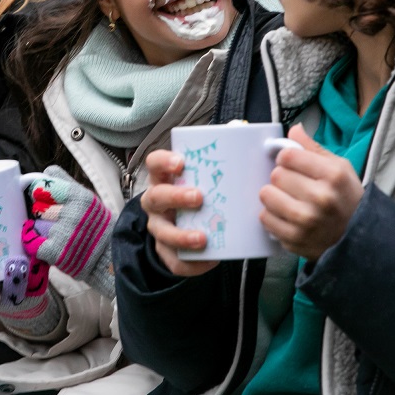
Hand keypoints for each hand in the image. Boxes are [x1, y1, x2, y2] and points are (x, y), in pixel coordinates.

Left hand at [22, 166, 114, 297]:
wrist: (109, 256)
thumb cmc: (96, 225)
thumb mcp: (87, 198)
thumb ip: (66, 183)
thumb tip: (46, 171)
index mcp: (78, 196)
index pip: (42, 186)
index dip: (40, 193)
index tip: (45, 200)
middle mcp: (70, 213)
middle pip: (37, 207)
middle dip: (42, 214)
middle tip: (54, 221)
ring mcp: (62, 233)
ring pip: (35, 225)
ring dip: (40, 230)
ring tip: (56, 235)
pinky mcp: (55, 252)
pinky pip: (32, 243)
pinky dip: (35, 245)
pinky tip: (47, 245)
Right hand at [139, 149, 217, 277]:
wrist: (186, 226)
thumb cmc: (198, 191)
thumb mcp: (202, 175)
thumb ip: (217, 156)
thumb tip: (240, 130)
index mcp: (164, 178)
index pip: (153, 163)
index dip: (163, 162)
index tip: (181, 163)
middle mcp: (156, 202)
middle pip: (155, 197)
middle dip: (176, 197)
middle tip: (199, 197)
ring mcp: (159, 227)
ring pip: (161, 233)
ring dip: (181, 235)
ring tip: (202, 238)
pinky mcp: (166, 252)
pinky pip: (174, 261)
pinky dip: (192, 263)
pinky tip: (211, 260)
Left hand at [259, 125, 362, 260]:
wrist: (357, 235)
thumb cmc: (345, 197)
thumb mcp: (339, 167)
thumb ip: (313, 148)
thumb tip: (294, 129)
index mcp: (333, 175)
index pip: (288, 156)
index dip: (286, 158)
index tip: (291, 164)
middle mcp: (321, 198)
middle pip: (277, 175)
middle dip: (281, 177)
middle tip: (292, 184)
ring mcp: (307, 221)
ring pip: (267, 195)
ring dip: (273, 195)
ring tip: (286, 198)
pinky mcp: (295, 239)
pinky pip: (265, 218)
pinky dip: (271, 215)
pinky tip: (284, 214)